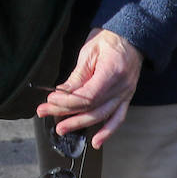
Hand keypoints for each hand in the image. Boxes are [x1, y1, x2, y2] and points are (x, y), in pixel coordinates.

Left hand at [36, 28, 143, 148]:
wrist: (131, 35)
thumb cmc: (108, 39)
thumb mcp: (89, 52)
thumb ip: (78, 76)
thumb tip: (61, 93)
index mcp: (112, 72)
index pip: (88, 96)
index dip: (67, 102)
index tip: (50, 100)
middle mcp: (122, 87)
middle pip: (92, 108)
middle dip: (67, 114)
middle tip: (45, 113)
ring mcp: (126, 94)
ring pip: (102, 116)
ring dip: (80, 124)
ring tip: (61, 128)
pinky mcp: (126, 97)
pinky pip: (118, 118)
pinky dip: (108, 131)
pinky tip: (96, 142)